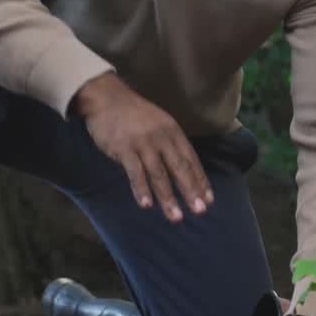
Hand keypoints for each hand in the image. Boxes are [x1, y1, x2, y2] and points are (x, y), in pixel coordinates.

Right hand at [74, 73, 211, 221]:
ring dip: (168, 198)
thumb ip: (171, 144)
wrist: (107, 97)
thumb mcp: (160, 123)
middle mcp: (162, 138)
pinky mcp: (124, 149)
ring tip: (176, 218)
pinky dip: (141, 190)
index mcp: (173, 132)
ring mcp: (143, 143)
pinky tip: (147, 205)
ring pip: (159, 175)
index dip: (200, 181)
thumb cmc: (135, 115)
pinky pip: (135, 173)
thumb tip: (183, 169)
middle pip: (179, 169)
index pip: (191, 160)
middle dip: (191, 192)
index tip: (209, 200)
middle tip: (200, 211)